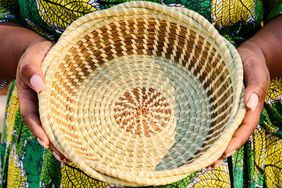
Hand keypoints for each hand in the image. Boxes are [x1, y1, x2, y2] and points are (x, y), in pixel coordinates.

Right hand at [16, 39, 66, 161]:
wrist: (45, 51)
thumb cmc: (37, 54)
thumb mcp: (31, 59)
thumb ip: (32, 70)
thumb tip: (40, 86)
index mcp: (29, 96)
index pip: (31, 116)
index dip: (38, 129)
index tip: (46, 141)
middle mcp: (40, 103)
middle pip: (45, 125)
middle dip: (53, 142)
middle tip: (64, 157)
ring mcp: (52, 103)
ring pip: (56, 124)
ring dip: (63, 139)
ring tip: (73, 156)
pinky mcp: (63, 101)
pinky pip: (66, 115)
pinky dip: (71, 127)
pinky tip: (79, 138)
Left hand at [209, 41, 269, 168]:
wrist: (245, 56)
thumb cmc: (251, 62)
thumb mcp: (256, 70)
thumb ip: (256, 86)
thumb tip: (251, 103)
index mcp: (250, 106)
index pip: (244, 128)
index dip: (235, 141)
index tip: (224, 152)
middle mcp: (240, 111)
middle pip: (232, 134)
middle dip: (222, 149)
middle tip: (208, 163)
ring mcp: (230, 109)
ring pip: (224, 129)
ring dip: (214, 144)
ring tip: (201, 158)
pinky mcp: (221, 104)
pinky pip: (216, 119)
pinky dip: (210, 130)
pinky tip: (200, 138)